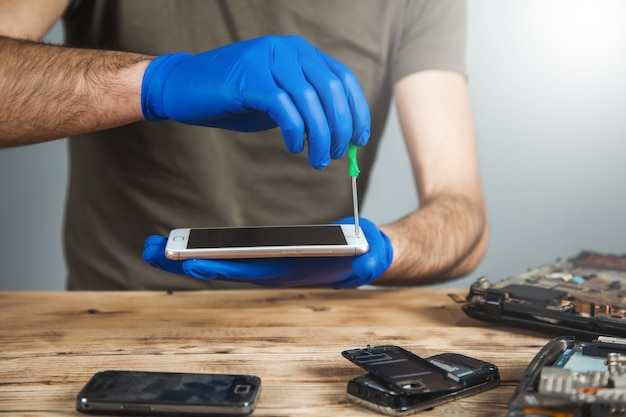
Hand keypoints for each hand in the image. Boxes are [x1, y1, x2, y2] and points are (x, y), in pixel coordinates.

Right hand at [141, 35, 369, 168]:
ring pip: (312, 101)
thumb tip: (339, 134)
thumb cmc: (233, 96)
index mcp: (300, 52)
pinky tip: (294, 146)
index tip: (359, 138)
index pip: (343, 79)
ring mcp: (268, 59)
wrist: (183, 87)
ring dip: (321, 136)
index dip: (357, 110)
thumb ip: (307, 108)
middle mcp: (289, 49)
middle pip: (332, 90)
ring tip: (318, 160)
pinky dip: (295, 131)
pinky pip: (285, 107)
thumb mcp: (279, 98)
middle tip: (337, 154)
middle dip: (341, 128)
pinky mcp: (250, 77)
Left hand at [142, 218, 392, 288]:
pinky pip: (228, 253)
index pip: (249, 272)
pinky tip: (185, 245)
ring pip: (220, 260)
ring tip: (154, 246)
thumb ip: (366, 260)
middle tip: (150, 251)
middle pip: (223, 267)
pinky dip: (204, 249)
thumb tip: (365, 257)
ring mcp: (264, 262)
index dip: (220, 268)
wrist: (361, 255)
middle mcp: (270, 270)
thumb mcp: (366, 258)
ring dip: (186, 256)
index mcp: (289, 272)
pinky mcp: (263, 253)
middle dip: (185, 261)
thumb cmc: (360, 257)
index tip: (190, 262)